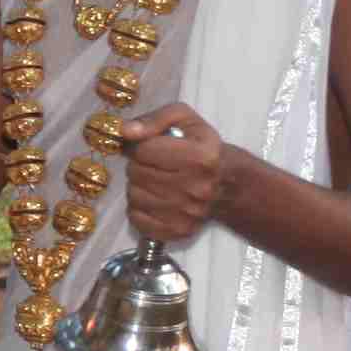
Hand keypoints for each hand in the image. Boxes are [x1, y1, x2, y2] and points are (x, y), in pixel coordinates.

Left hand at [119, 102, 235, 244]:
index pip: (144, 151)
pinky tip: (153, 198)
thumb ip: (154, 119)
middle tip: (152, 164)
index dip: (141, 146)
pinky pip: (137, 219)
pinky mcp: (179, 230)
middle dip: (139, 165)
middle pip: (137, 173)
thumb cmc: (200, 145)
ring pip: (134, 196)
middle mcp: (196, 188)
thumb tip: (125, 131)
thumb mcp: (184, 119)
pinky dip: (138, 208)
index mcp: (200, 157)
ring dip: (137, 186)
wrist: (224, 181)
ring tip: (154, 180)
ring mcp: (188, 213)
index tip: (151, 147)